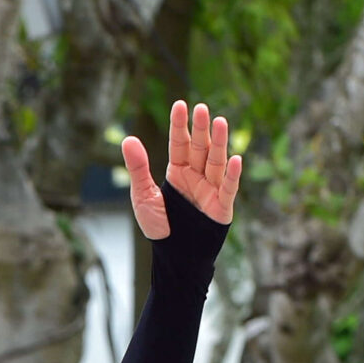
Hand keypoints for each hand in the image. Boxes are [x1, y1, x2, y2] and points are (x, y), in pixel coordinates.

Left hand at [121, 101, 242, 238]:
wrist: (173, 258)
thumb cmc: (159, 228)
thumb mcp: (143, 196)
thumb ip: (138, 169)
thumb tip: (128, 139)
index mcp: (178, 172)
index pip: (180, 143)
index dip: (180, 125)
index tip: (180, 104)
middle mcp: (197, 176)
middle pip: (201, 148)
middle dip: (201, 129)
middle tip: (201, 108)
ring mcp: (211, 190)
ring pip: (217, 162)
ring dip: (220, 143)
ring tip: (221, 121)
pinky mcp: (222, 207)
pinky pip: (229, 189)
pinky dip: (232, 175)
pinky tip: (235, 159)